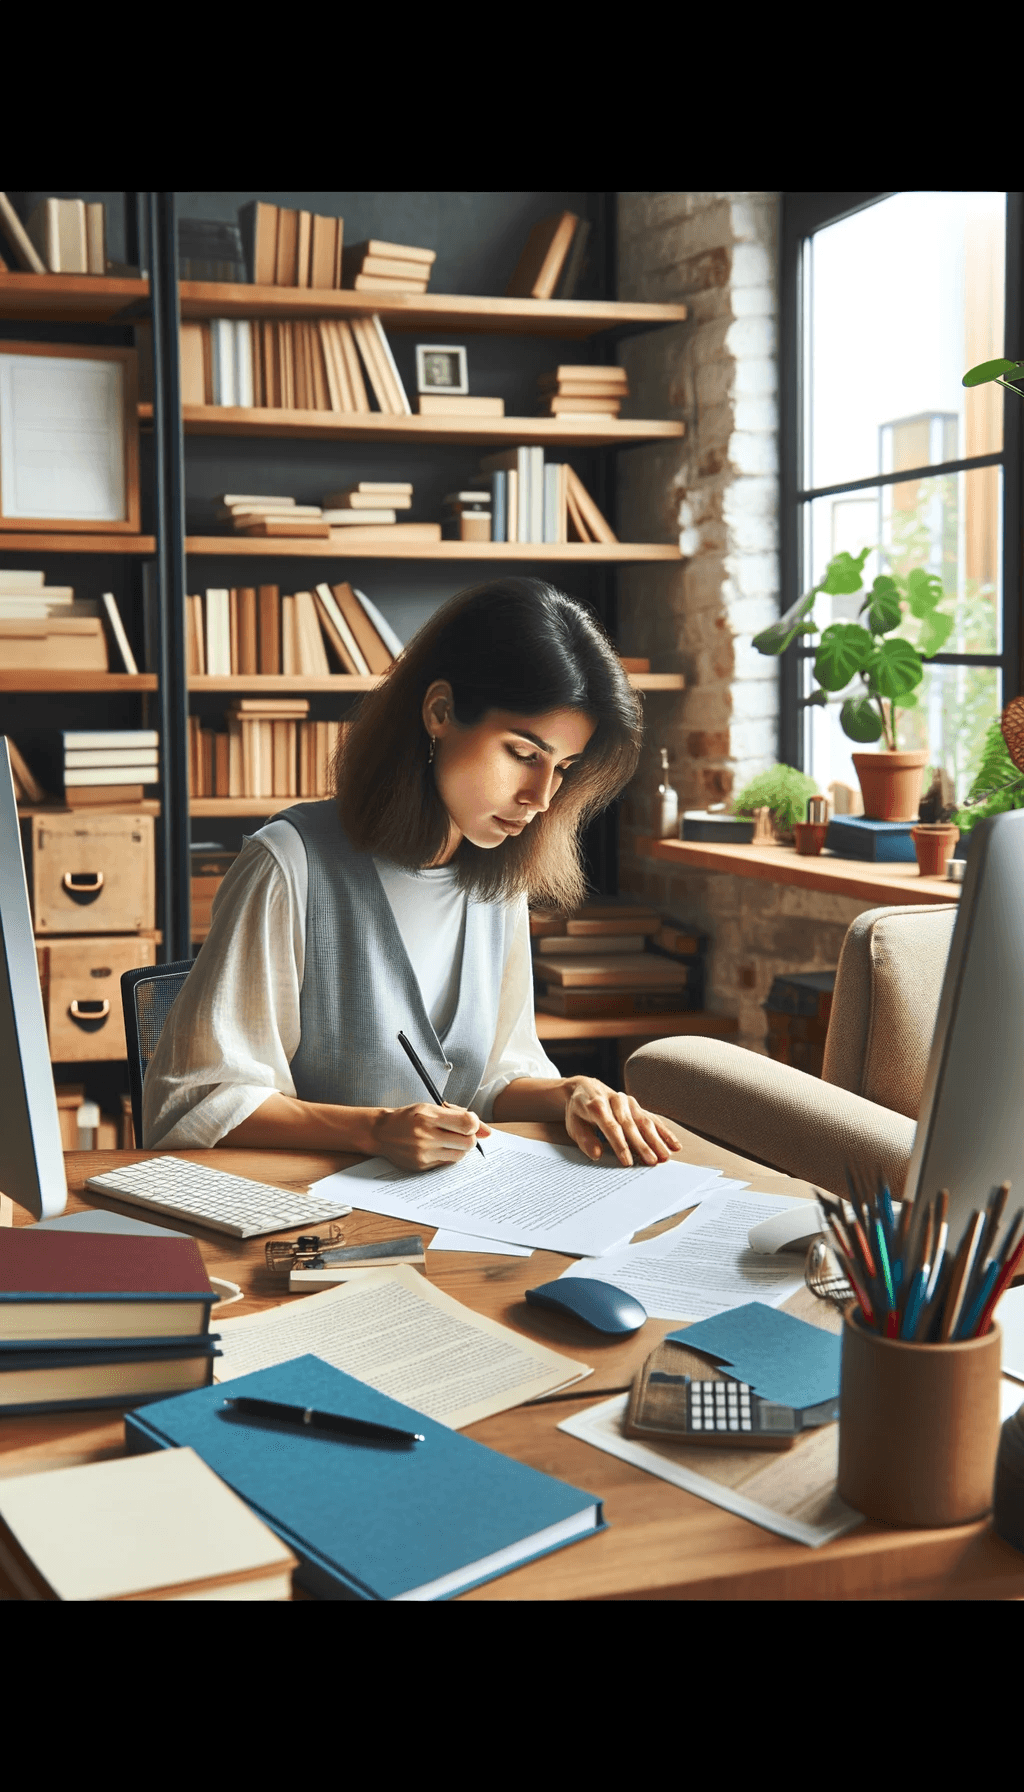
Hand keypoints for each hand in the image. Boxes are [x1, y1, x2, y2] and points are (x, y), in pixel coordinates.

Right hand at [372, 1102, 490, 1171]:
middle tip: (460, 1133)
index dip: (475, 1125)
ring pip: (460, 1155)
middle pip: (468, 1143)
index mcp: (428, 1115)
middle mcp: (425, 1135)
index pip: (467, 1123)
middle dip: (469, 1138)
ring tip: (447, 1140)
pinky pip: (447, 1163)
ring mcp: (423, 1153)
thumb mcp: (432, 1108)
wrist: (382, 1132)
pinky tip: (436, 1147)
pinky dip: (447, 1155)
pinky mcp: (421, 1166)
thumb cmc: (409, 1117)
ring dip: (460, 1148)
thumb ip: (460, 1116)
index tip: (470, 1124)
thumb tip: (487, 1132)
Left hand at [563, 1077, 679, 1167]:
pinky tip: (674, 1145)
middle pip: (631, 1124)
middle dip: (642, 1145)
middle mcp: (616, 1100)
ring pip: (644, 1121)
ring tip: (665, 1157)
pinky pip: (653, 1119)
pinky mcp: (637, 1106)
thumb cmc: (579, 1111)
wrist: (586, 1088)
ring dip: (657, 1140)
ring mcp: (629, 1102)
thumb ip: (584, 1140)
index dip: (620, 1145)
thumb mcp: (573, 1125)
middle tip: (652, 1162)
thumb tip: (596, 1155)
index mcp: (597, 1105)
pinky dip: (664, 1133)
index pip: (611, 1126)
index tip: (627, 1162)